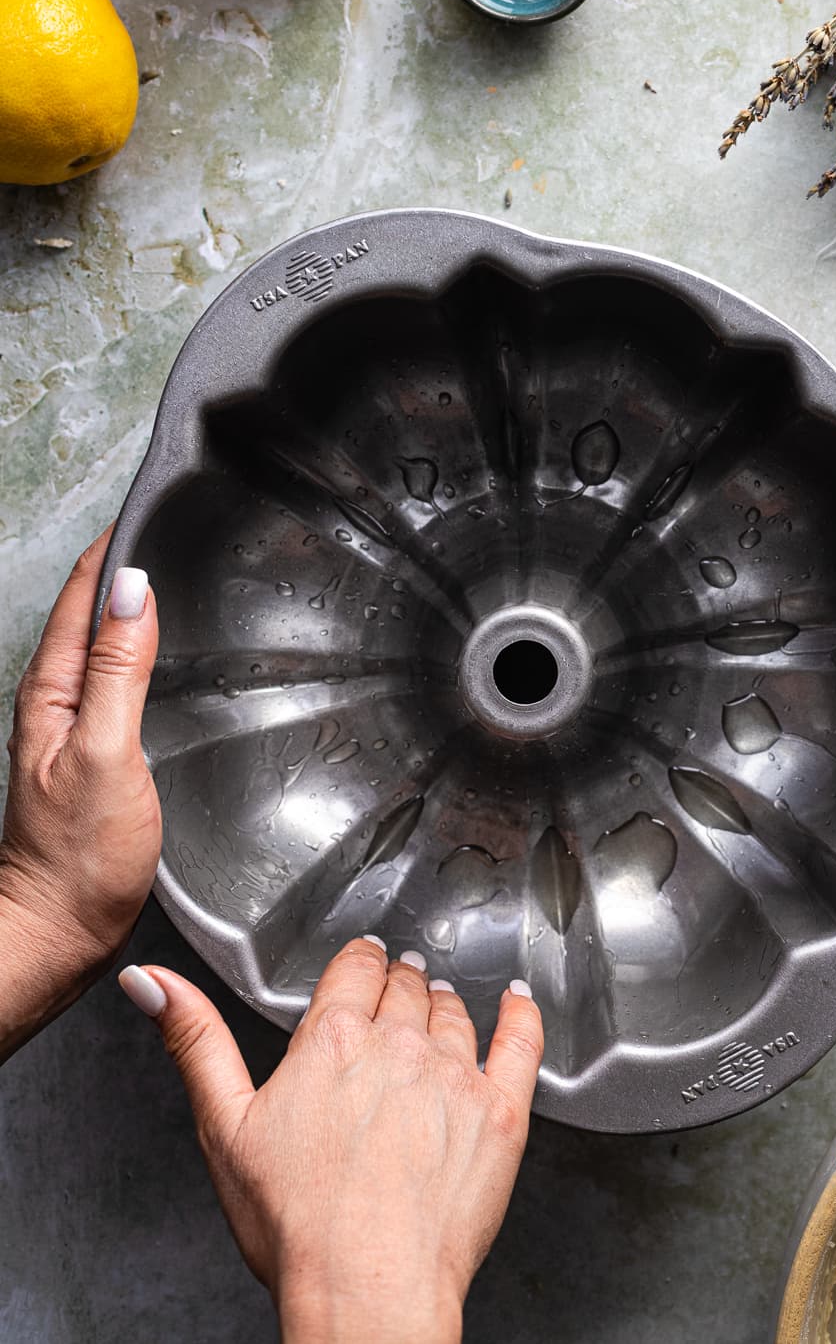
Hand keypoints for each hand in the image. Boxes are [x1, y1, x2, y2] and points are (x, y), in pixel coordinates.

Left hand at [0, 529, 159, 1058]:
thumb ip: (120, 671)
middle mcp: (57, 703)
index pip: (83, 595)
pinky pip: (120, 682)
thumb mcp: (105, 753)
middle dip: (124, 563)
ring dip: (134, 605)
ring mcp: (75, 730)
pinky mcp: (97, 756)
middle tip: (174, 523)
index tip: (150, 507)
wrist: (56, 934)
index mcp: (52, 691)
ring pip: (105, 644)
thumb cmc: (77, 858)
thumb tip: (132, 589)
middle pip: (90, 612)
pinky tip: (170, 657)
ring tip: (177, 571)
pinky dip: (143, 651)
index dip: (114, 548)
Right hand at [119, 941, 543, 1343]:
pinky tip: (517, 1003)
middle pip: (406, 986)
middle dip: (399, 983)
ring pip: (454, 1011)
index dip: (359, 961)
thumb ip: (194, 1041)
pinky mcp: (501, 1110)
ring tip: (439, 1004)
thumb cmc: (296, 1226)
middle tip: (396, 989)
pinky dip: (521, 1013)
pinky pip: (522, 1040)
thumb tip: (152, 983)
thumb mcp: (224, 1127)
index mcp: (332, 1039)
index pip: (356, 967)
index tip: (363, 960)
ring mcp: (456, 1074)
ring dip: (444, 1002)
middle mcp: (399, 1044)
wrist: (368, 1290)